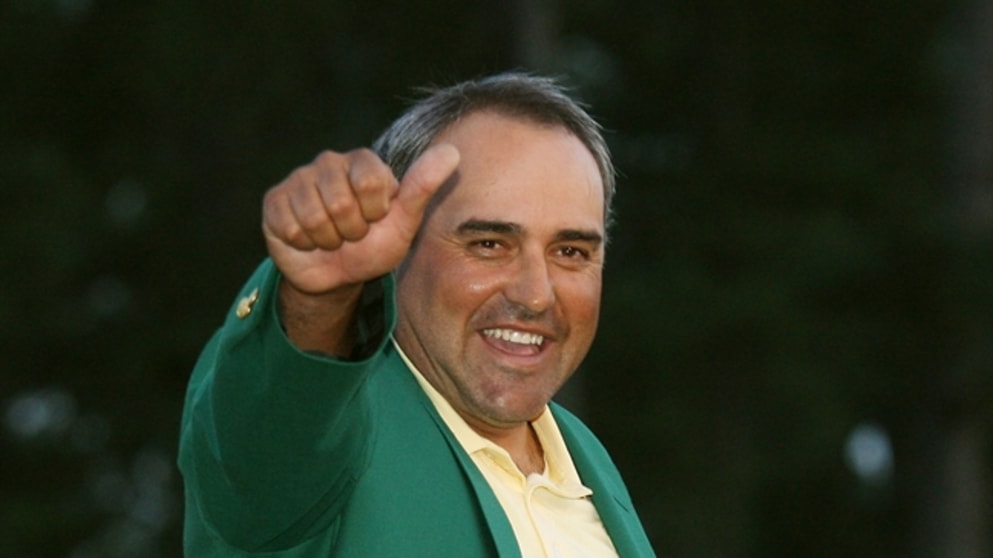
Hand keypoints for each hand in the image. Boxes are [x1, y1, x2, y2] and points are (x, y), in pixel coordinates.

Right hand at [262, 144, 459, 295]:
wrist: (338, 275)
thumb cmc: (374, 245)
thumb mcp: (404, 222)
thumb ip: (423, 186)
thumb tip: (452, 151)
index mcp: (364, 161)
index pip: (371, 182)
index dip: (375, 213)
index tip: (376, 219)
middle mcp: (329, 162)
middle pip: (340, 202)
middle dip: (351, 231)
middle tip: (352, 234)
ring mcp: (299, 179)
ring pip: (313, 216)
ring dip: (327, 239)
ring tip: (332, 237)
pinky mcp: (275, 200)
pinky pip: (289, 225)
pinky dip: (303, 243)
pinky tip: (308, 239)